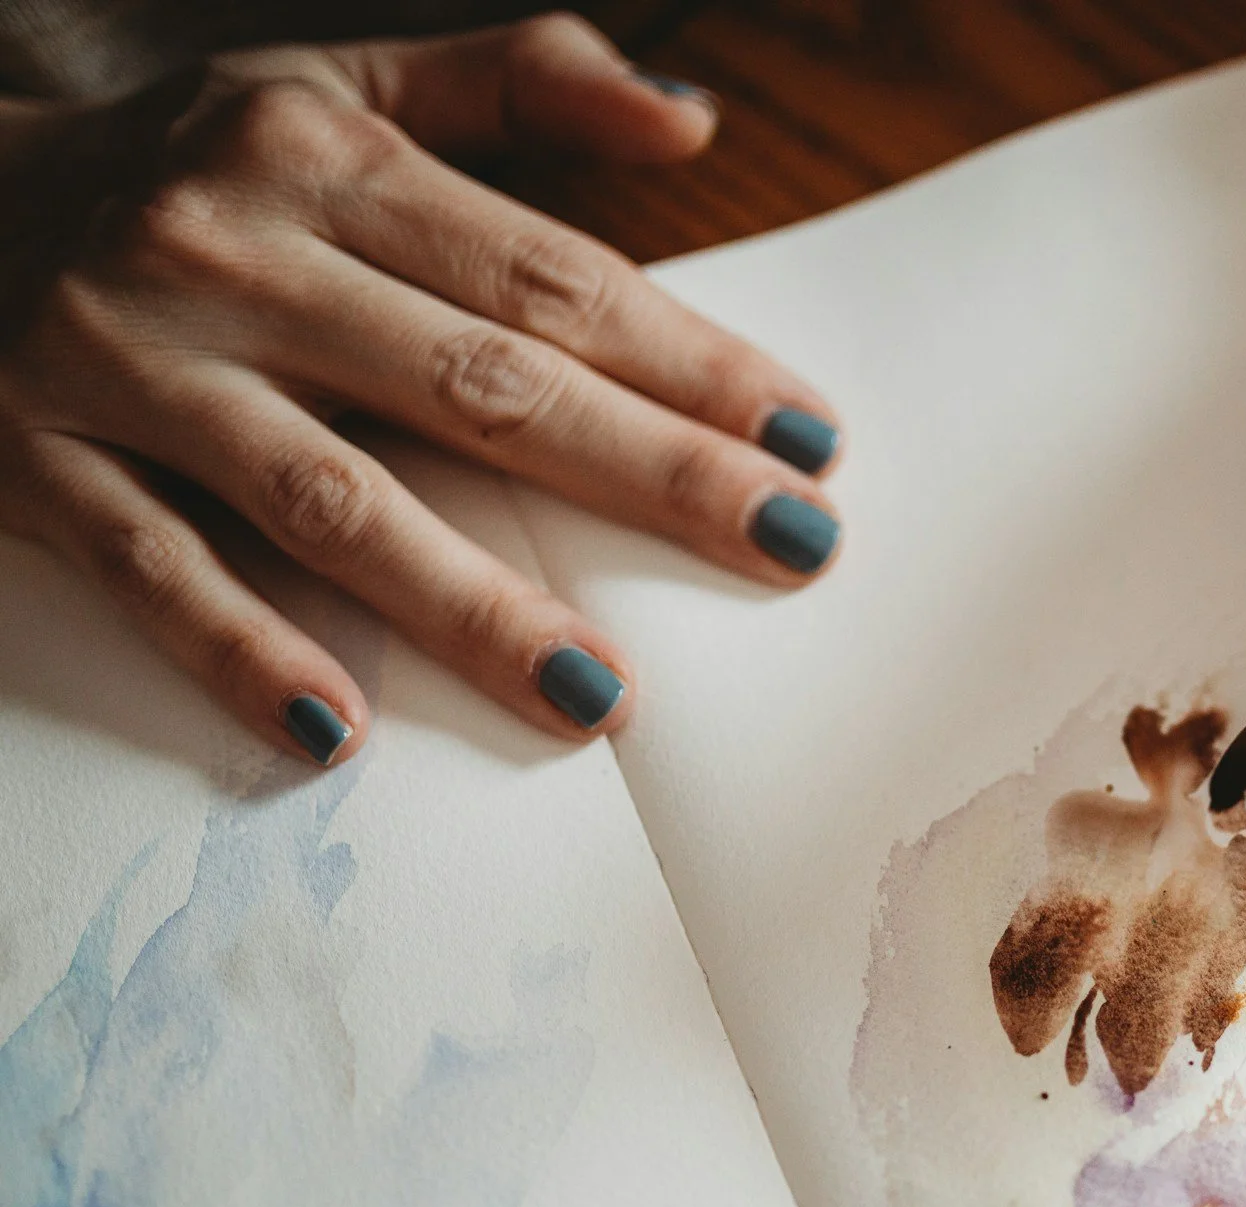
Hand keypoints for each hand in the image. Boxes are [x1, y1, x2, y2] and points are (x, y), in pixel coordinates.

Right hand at [0, 14, 844, 764]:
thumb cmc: (187, 162)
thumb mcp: (339, 81)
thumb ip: (523, 85)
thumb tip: (694, 126)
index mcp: (328, 159)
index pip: (549, 279)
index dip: (690, 361)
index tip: (810, 438)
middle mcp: (235, 254)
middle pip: (481, 386)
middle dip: (648, 474)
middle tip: (788, 546)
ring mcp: (132, 364)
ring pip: (328, 499)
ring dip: (468, 603)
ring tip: (596, 690)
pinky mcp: (36, 460)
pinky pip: (153, 568)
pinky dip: (238, 647)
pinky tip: (334, 727)